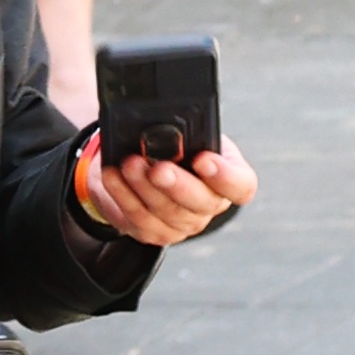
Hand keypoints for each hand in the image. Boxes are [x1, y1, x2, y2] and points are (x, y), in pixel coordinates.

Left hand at [75, 134, 258, 248]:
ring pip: (165, 212)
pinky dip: (123, 195)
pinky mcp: (156, 232)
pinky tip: (113, 176)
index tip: (203, 158)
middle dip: (177, 184)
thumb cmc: (179, 142)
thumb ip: (190, 131)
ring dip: (143, 187)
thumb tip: (169, 123)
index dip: (225, 177)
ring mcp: (184, 224)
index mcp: (230, 178)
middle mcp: (210, 205)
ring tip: (129, 164)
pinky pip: (139, 218)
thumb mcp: (192, 130)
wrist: (149, 161)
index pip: (241, 186)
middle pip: (200, 203)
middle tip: (158, 167)